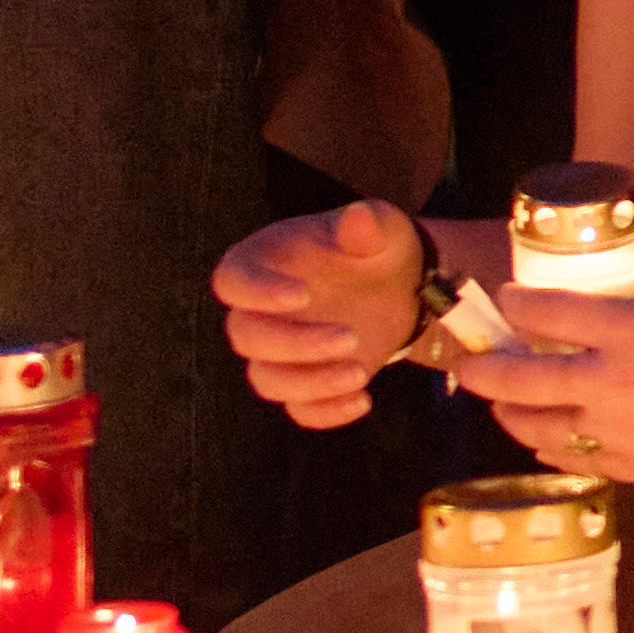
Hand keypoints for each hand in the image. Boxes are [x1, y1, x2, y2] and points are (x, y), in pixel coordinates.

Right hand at [212, 198, 444, 428]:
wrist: (400, 285)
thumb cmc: (377, 246)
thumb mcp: (382, 227)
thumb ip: (369, 223)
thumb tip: (358, 219)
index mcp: (264, 262)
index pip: (233, 281)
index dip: (258, 292)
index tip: (302, 296)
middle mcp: (260, 311)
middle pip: (246, 338)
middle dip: (294, 344)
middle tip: (349, 337)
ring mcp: (280, 351)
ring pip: (266, 380)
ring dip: (309, 383)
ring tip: (360, 372)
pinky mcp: (305, 382)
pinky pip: (298, 409)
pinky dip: (326, 413)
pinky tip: (363, 400)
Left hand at [441, 272, 633, 480]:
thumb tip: (613, 290)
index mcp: (631, 329)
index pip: (543, 313)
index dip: (514, 305)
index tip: (506, 301)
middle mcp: (614, 383)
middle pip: (518, 381)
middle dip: (482, 371)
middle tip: (469, 365)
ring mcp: (622, 434)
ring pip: (536, 430)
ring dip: (509, 415)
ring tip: (501, 405)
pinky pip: (575, 461)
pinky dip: (551, 447)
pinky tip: (546, 439)